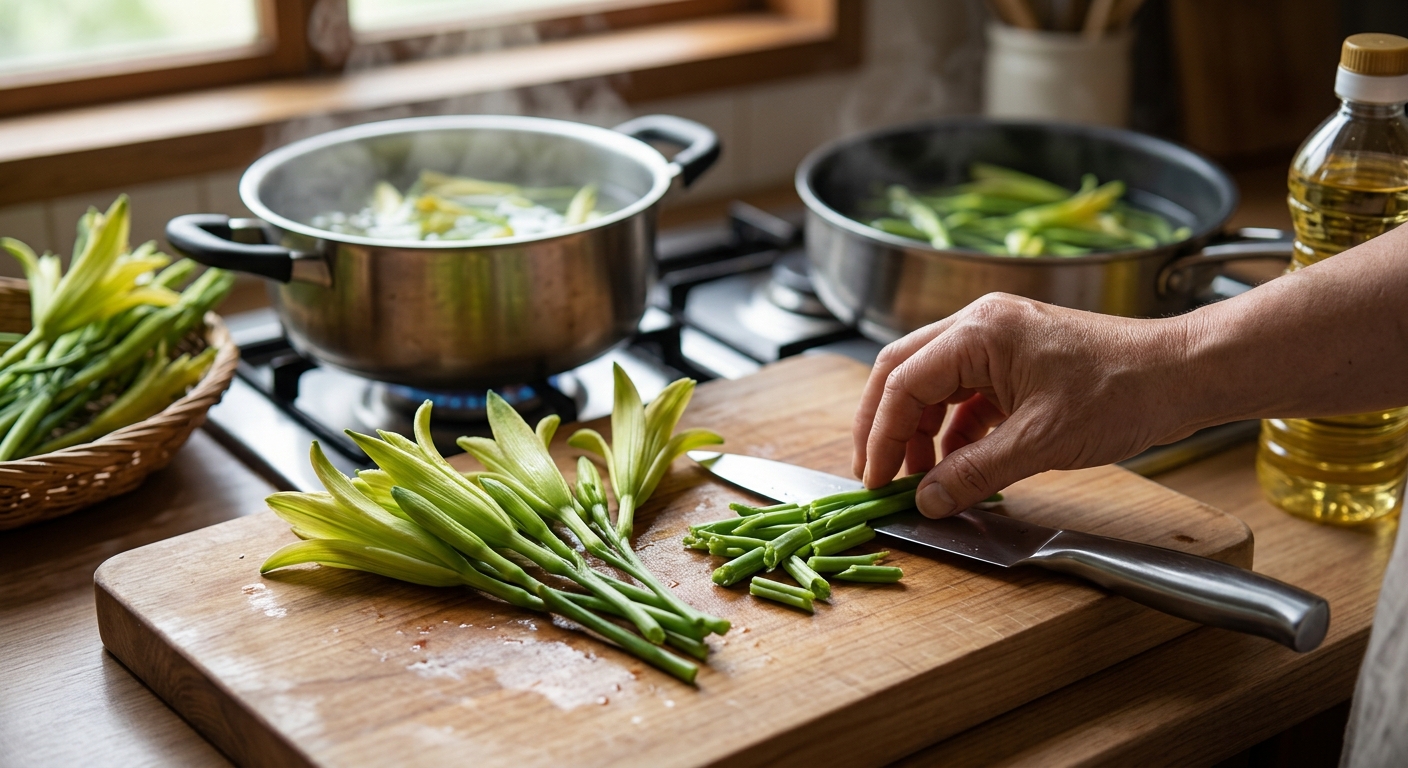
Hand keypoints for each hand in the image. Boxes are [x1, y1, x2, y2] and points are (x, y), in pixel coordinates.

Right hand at [852, 293, 1199, 517]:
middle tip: (875, 474)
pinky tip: (955, 465)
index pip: (902, 382)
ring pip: (931, 385)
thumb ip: (975, 473)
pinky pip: (965, 394)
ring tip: (918, 479)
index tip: (874, 479)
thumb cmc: (1121, 394)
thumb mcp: (1041, 443)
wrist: (1182, 375)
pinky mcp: (1015, 361)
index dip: (881, 435)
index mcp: (979, 332)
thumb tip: (927, 502)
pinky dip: (952, 430)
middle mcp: (979, 325)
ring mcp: (997, 340)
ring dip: (918, 431)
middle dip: (885, 426)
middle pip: (903, 373)